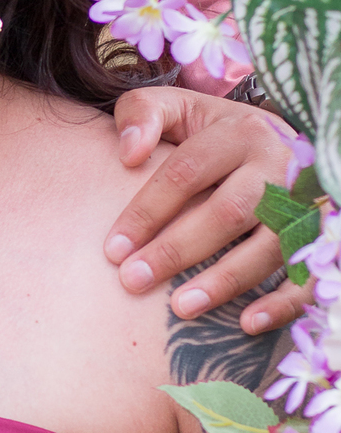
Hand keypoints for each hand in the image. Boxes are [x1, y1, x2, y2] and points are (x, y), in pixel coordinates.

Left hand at [107, 88, 304, 335]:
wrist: (280, 141)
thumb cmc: (214, 132)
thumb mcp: (179, 108)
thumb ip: (143, 113)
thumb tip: (128, 154)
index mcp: (240, 132)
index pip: (186, 172)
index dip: (147, 211)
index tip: (112, 249)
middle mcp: (278, 165)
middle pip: (227, 212)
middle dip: (177, 250)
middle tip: (133, 281)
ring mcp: (306, 202)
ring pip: (269, 244)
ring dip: (225, 280)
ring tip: (180, 308)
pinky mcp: (323, 234)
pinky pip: (308, 273)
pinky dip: (282, 302)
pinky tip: (246, 324)